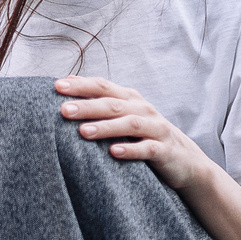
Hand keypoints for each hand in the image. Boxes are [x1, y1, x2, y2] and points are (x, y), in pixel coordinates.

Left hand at [55, 76, 213, 191]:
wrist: (185, 160)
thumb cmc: (145, 135)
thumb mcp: (125, 114)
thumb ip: (100, 98)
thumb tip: (67, 79)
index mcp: (130, 99)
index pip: (103, 86)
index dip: (81, 85)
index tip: (56, 86)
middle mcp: (143, 110)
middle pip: (112, 105)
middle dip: (87, 106)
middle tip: (63, 110)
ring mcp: (155, 129)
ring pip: (129, 125)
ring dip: (106, 127)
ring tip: (83, 132)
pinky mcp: (164, 150)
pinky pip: (147, 149)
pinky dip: (131, 150)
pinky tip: (114, 152)